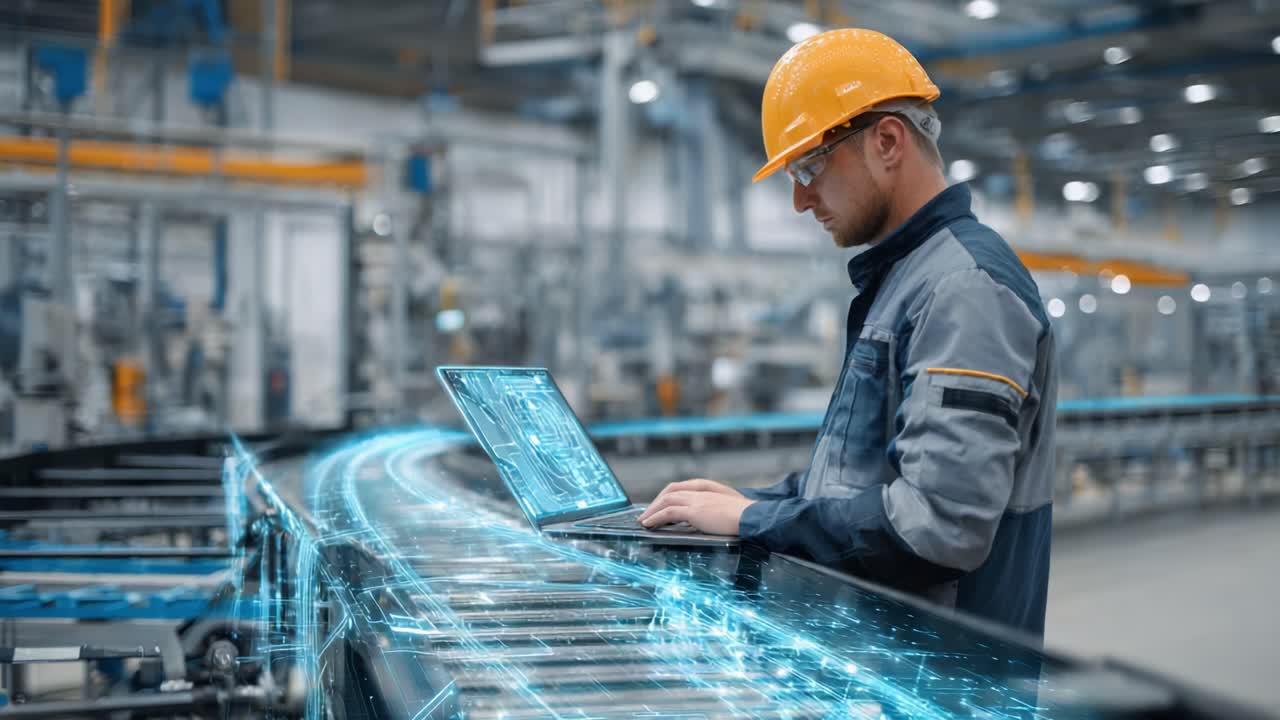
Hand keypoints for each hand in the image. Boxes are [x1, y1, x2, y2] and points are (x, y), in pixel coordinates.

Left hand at [638, 480, 754, 535]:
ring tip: (644, 521)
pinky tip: (648, 524)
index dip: (666, 495)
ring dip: (652, 511)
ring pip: (666, 501)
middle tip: (647, 513)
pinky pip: (668, 513)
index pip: (681, 487)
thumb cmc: (745, 516)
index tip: (659, 504)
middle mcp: (699, 490)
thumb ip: (713, 508)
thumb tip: (700, 519)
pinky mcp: (694, 511)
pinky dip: (655, 517)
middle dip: (656, 502)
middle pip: (670, 491)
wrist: (754, 517)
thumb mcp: (727, 507)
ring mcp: (696, 499)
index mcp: (708, 486)